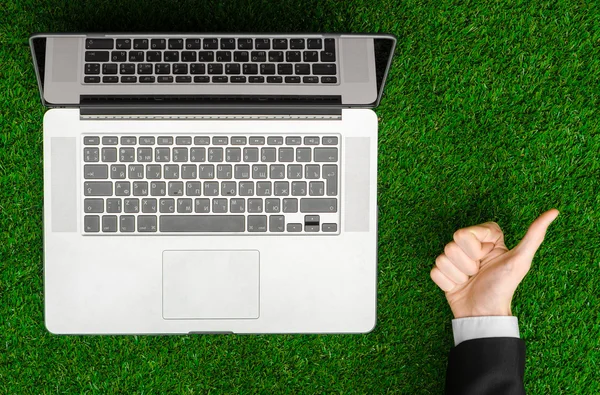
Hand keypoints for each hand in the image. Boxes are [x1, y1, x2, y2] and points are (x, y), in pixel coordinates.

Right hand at [430, 209, 558, 317]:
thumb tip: (554, 211)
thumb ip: (534, 235)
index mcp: (487, 239)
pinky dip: (447, 282)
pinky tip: (458, 287)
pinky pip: (435, 271)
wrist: (483, 315)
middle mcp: (470, 247)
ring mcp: (455, 260)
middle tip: (478, 272)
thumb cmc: (503, 288)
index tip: (486, 257)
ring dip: (457, 274)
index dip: (475, 247)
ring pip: (442, 257)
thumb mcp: (520, 260)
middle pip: (451, 244)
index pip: (466, 233)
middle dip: (466, 263)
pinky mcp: (443, 272)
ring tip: (469, 281)